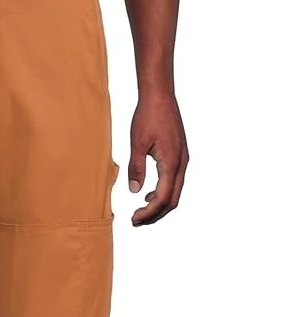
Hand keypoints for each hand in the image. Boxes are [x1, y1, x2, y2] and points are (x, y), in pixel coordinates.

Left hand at [128, 91, 188, 225]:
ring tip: (140, 212)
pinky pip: (174, 181)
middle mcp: (181, 163)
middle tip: (136, 221)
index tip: (134, 219)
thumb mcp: (136, 143)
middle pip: (172, 200)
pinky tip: (148, 195)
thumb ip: (136, 168)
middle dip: (155, 214)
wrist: (160, 95)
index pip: (162, 198)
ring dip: (159, 205)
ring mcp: (183, 160)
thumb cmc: (148, 116)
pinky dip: (163, 193)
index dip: (149, 213)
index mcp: (171, 162)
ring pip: (175, 192)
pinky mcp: (180, 155)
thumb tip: (135, 191)